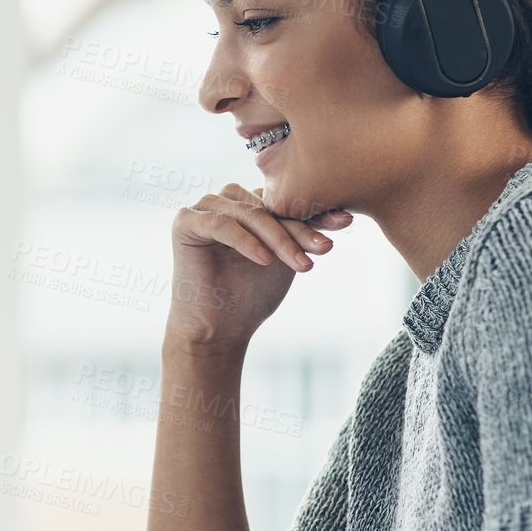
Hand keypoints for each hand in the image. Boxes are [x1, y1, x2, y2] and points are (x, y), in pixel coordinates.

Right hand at [165, 183, 352, 352]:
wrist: (219, 330)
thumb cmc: (252, 296)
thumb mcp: (286, 258)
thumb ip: (302, 232)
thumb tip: (343, 211)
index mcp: (251, 203)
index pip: (286, 202)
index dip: (316, 213)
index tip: (346, 223)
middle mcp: (228, 200)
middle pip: (270, 207)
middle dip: (301, 229)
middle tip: (325, 248)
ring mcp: (205, 208)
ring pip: (251, 215)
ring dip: (278, 238)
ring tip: (300, 264)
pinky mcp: (186, 221)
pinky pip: (222, 224)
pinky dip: (246, 241)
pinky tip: (265, 260)